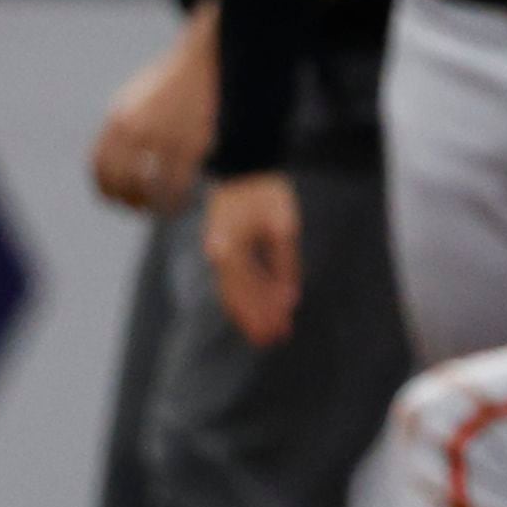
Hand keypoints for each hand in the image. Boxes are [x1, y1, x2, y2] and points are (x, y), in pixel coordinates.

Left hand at [89, 24, 215, 212]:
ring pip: (149, 187)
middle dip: (128, 202)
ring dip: (153, 205)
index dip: (105, 190)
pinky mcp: (190, 144)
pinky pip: (178, 184)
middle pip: (121, 182)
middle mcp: (135, 130)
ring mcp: (163, 138)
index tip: (115, 201)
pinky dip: (177, 200)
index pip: (99, 167)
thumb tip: (113, 165)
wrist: (202, 62)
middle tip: (139, 208)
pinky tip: (182, 202)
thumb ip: (121, 129)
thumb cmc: (169, 84)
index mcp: (117, 119)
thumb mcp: (134, 101)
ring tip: (161, 209)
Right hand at [202, 170, 301, 347]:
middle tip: (274, 340)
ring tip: (266, 333)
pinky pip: (230, 281)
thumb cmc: (266, 192)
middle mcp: (218, 255)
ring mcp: (216, 252)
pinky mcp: (221, 249)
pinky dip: (244, 298)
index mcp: (230, 249)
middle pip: (237, 297)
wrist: (243, 166)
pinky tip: (256, 311)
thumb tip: (290, 297)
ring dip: (249, 314)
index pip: (251, 291)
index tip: (282, 330)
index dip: (267, 313)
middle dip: (257, 320)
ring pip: (231, 292)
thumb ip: (285, 264)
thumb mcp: (284, 227)